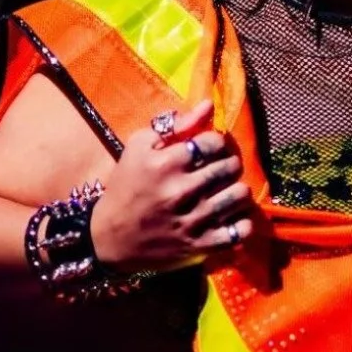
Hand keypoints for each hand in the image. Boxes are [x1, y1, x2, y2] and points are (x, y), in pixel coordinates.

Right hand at [89, 98, 254, 273]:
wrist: (108, 238)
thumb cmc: (125, 187)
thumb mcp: (139, 148)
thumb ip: (175, 125)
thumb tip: (209, 105)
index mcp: (165, 164)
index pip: (213, 142)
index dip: (216, 142)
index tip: (209, 149)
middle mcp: (180, 191)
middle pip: (230, 167)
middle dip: (230, 164)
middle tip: (221, 169)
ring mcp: (191, 221)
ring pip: (239, 196)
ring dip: (238, 191)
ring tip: (228, 191)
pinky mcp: (198, 246)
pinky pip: (238, 232)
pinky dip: (242, 224)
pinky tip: (233, 218)